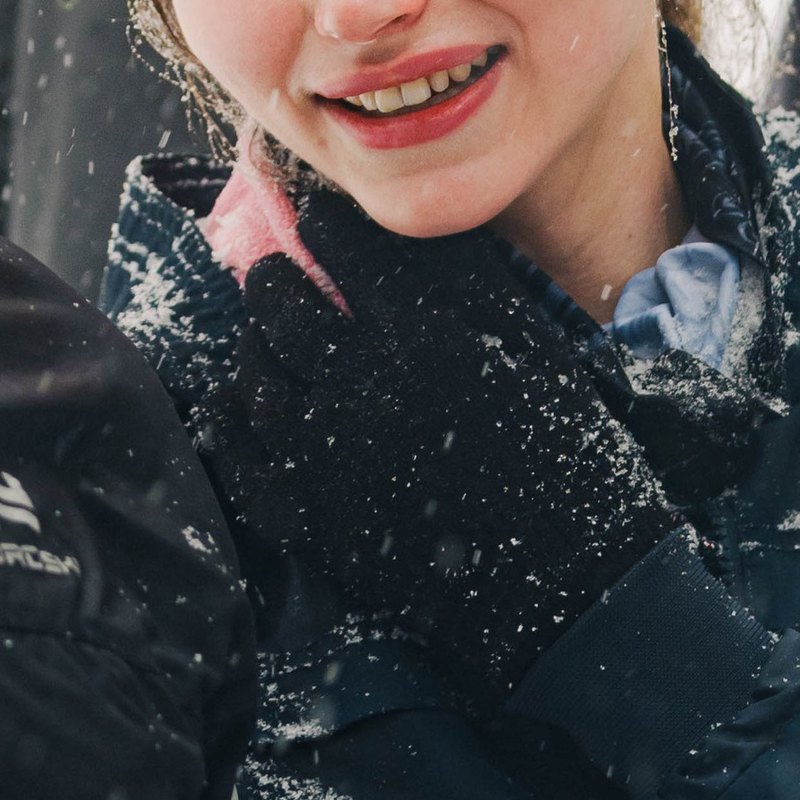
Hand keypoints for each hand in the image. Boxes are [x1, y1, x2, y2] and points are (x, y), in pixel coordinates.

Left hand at [210, 181, 681, 705]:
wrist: (566, 581)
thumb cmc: (561, 449)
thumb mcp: (534, 346)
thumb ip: (466, 277)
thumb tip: (406, 221)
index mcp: (422, 337)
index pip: (343, 246)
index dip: (323, 222)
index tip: (317, 219)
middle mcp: (359, 388)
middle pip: (279, 303)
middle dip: (275, 279)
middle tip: (282, 277)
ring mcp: (322, 456)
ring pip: (253, 372)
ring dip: (258, 345)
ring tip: (272, 340)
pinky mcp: (304, 518)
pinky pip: (238, 452)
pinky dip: (232, 418)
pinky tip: (242, 403)